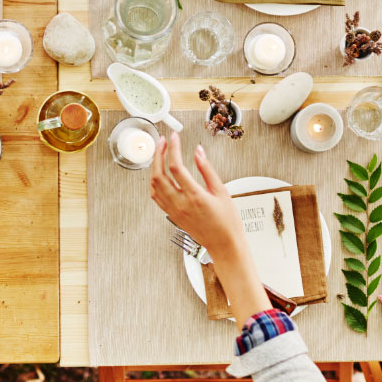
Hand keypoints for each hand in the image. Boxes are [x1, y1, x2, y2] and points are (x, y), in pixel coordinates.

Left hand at [148, 133, 270, 322]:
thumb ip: (207, 169)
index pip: (176, 166)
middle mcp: (180, 203)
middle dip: (158, 154)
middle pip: (159, 174)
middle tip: (163, 141)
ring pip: (154, 185)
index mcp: (194, 196)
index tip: (175, 137)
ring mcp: (174, 210)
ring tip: (160, 153)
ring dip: (154, 167)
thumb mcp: (222, 191)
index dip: (173, 148)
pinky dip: (154, 182)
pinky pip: (156, 196)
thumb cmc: (227, 221)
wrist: (224, 245)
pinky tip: (159, 174)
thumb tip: (198, 151)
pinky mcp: (172, 215)